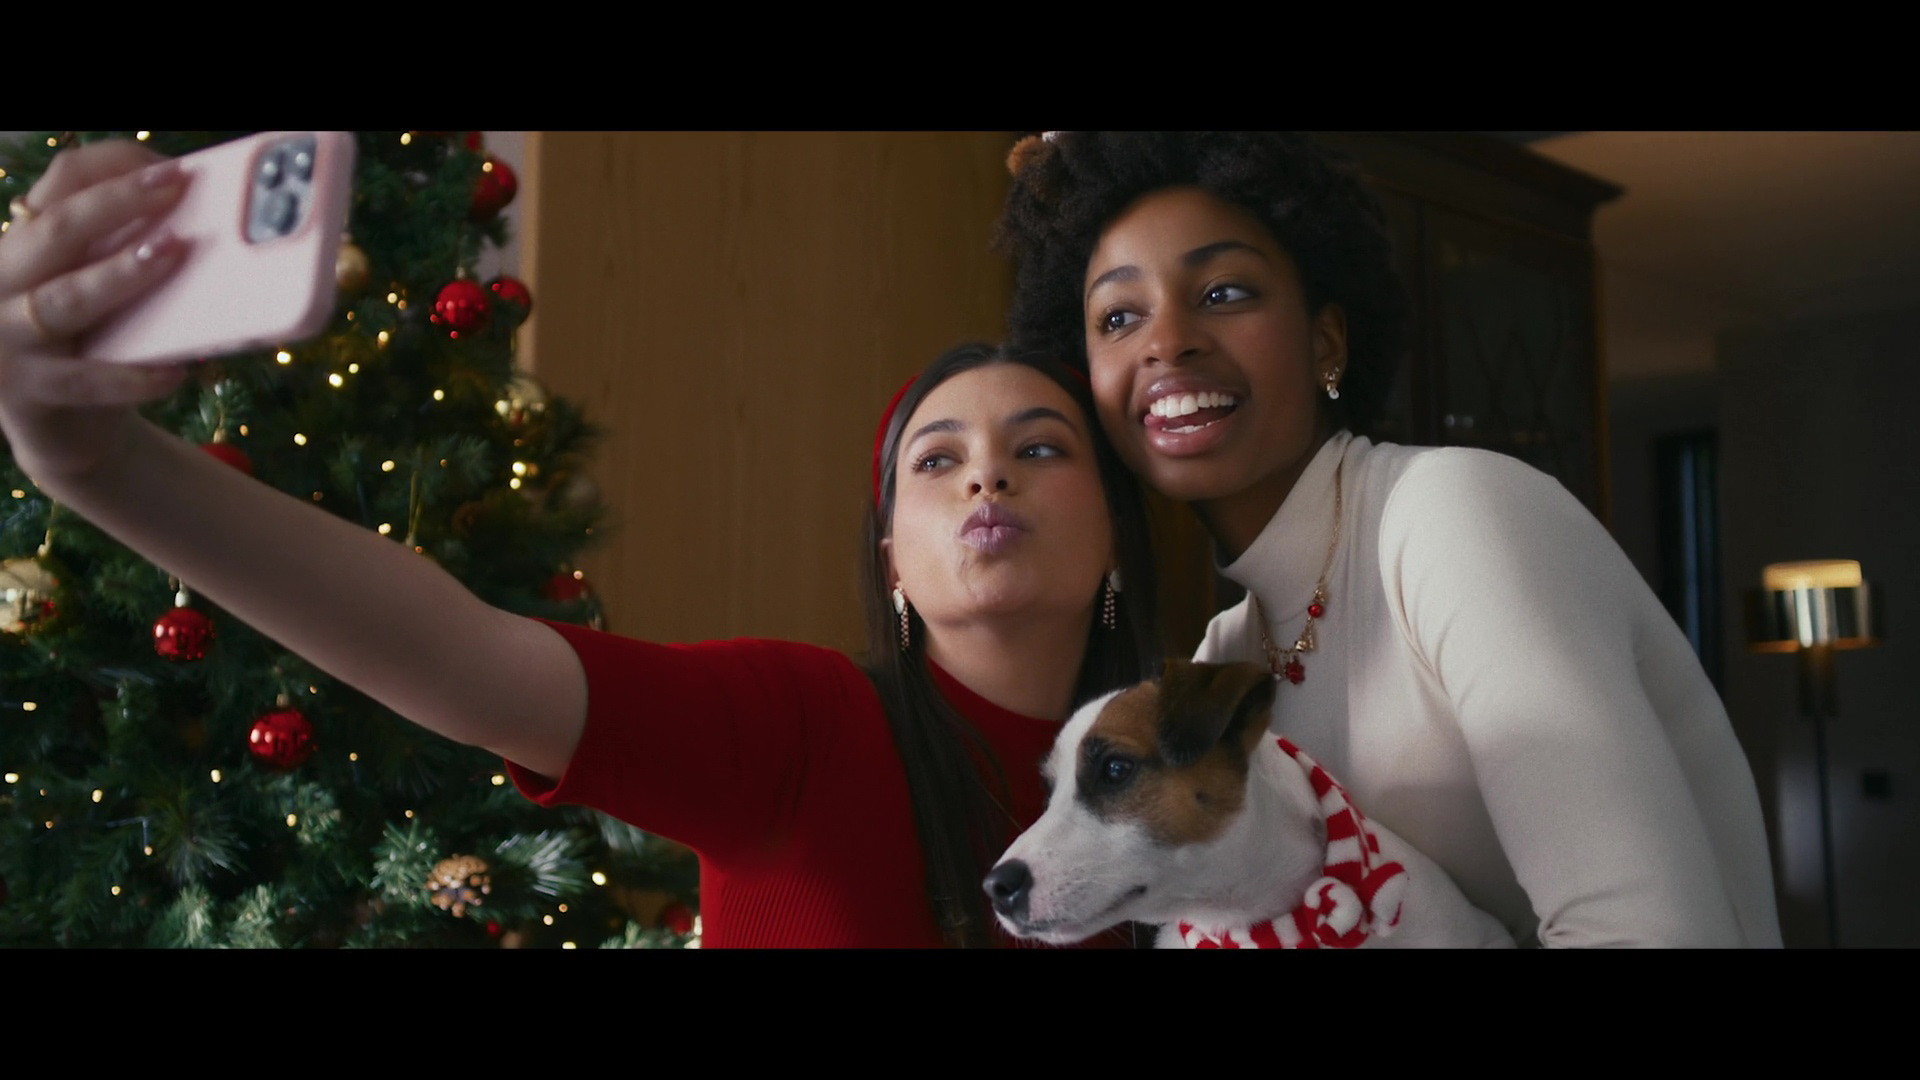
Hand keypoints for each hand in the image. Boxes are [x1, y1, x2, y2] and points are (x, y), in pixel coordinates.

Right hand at [0, 139, 194, 483]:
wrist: (63, 428)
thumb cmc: (95, 341)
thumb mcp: (103, 288)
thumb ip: (129, 252)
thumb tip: (203, 217)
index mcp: (24, 245)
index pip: (58, 186)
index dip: (112, 172)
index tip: (173, 171)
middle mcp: (3, 282)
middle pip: (56, 230)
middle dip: (116, 204)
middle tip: (175, 190)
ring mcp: (9, 338)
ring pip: (65, 299)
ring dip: (120, 275)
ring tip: (171, 255)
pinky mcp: (30, 391)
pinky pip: (86, 381)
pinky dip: (134, 377)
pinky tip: (176, 371)